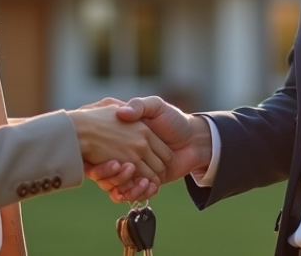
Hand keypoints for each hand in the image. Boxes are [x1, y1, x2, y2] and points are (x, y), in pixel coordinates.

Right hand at [89, 96, 212, 201]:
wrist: (195, 139)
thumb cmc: (175, 120)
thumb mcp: (156, 106)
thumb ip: (139, 106)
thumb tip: (121, 113)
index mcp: (127, 137)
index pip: (107, 150)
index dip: (105, 156)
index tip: (107, 156)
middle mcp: (130, 154)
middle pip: (113, 171)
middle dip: (113, 173)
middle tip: (117, 166)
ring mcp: (138, 169)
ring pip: (122, 184)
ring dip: (126, 185)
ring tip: (136, 176)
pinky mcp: (147, 182)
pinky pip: (136, 193)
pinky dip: (139, 193)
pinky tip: (149, 185)